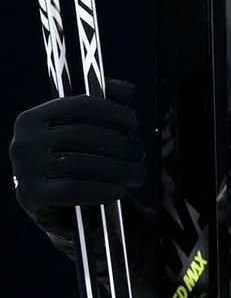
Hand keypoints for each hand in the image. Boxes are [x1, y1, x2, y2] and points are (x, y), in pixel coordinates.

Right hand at [10, 79, 146, 253]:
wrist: (62, 207)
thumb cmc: (78, 162)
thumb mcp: (87, 130)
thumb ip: (105, 105)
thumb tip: (127, 90)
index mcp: (33, 119)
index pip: (77, 105)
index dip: (111, 111)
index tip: (134, 123)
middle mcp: (23, 142)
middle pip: (80, 134)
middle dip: (119, 143)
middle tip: (139, 153)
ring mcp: (23, 170)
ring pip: (78, 163)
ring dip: (117, 168)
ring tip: (137, 173)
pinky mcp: (30, 197)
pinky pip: (70, 190)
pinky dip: (100, 189)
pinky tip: (119, 191)